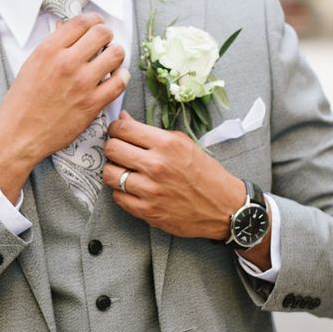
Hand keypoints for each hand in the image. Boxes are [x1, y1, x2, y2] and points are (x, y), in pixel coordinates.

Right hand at [0, 13, 127, 201]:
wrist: (18, 134)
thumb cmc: (22, 101)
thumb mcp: (31, 64)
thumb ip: (53, 46)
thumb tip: (70, 30)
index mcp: (49, 49)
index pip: (82, 21)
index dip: (94, 20)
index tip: (96, 25)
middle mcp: (66, 63)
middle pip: (103, 33)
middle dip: (106, 35)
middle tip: (104, 43)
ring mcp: (81, 83)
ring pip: (116, 55)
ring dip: (116, 54)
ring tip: (111, 60)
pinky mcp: (92, 104)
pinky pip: (119, 82)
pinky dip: (122, 77)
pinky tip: (116, 78)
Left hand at [102, 111, 244, 239]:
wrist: (222, 206)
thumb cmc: (204, 173)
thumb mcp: (182, 142)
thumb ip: (151, 131)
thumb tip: (123, 120)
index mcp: (166, 144)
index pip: (123, 129)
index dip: (115, 129)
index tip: (116, 132)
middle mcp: (156, 165)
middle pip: (111, 149)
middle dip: (112, 147)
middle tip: (119, 150)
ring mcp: (150, 190)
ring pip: (109, 173)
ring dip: (114, 170)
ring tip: (124, 169)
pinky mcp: (148, 211)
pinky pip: (117, 197)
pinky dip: (121, 191)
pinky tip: (132, 187)